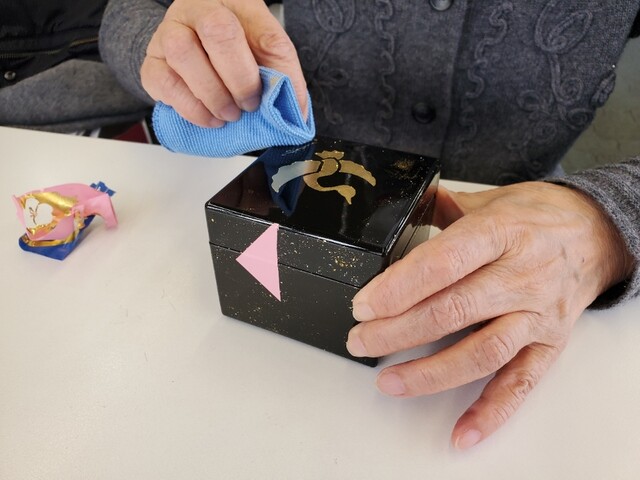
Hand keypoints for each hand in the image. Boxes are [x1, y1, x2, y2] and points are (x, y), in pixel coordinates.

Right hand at [141, 0, 307, 126]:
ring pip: (182, 54)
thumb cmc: (233, 50)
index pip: (256, 28)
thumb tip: (296, 112)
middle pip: (216, 31)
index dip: (262, 68)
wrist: (195, 49)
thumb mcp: (264, 53)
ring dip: (212, 95)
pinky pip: (163, 82)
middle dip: (238, 79)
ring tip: (228, 114)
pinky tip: (208, 117)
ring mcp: (168, 33)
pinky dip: (190, 108)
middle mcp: (196, 10)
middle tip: (246, 105)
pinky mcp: (151, 63)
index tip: (265, 96)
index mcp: (232, 3)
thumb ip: (283, 76)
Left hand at [346, 182, 633, 448]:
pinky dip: (491, 412)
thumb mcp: (490, 200)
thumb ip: (441, 208)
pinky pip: (521, 383)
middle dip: (397, 331)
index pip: (442, 264)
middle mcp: (520, 275)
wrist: (597, 234)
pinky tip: (462, 431)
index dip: (398, 288)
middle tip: (360, 341)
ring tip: (388, 380)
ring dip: (430, 372)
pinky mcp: (549, 344)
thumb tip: (397, 211)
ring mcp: (536, 314)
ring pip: (480, 351)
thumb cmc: (537, 216)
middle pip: (452, 311)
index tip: (363, 305)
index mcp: (500, 233)